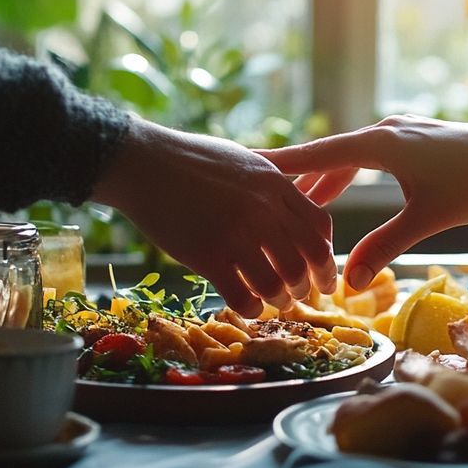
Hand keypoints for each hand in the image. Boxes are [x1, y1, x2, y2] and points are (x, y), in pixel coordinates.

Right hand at [92, 119, 337, 317]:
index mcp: (275, 185)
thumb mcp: (244, 158)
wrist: (142, 163)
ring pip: (279, 283)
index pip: (319, 227)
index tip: (319, 270)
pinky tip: (248, 307)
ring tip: (273, 302)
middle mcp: (262, 211)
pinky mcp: (208, 257)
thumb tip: (295, 195)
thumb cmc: (189, 158)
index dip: (324, 255)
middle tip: (299, 295)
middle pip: (306, 260)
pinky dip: (252, 308)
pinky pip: (243, 296)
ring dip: (281, 299)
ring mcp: (236, 235)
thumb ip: (273, 179)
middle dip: (308, 284)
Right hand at [260, 115, 467, 291]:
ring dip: (328, 180)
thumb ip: (384, 247)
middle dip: (300, 180)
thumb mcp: (426, 218)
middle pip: (330, 156)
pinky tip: (349, 191)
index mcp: (379, 143)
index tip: (245, 169)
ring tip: (303, 206)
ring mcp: (403, 133)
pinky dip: (351, 175)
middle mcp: (386, 131)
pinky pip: (370, 157)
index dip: (281, 166)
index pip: (317, 155)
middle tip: (265, 200)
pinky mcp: (419, 141)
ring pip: (352, 157)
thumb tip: (347, 283)